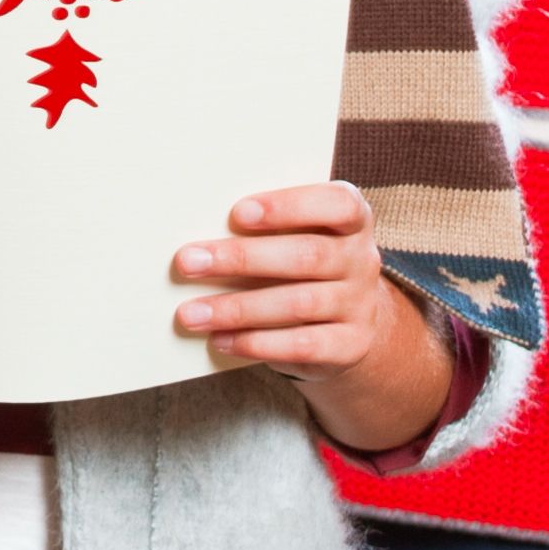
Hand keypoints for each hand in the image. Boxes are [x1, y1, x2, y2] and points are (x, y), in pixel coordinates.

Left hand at [175, 181, 445, 451]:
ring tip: (190, 313)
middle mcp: (361, 259)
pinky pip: (303, 345)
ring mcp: (360, 305)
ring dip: (238, 308)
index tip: (238, 213)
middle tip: (187, 262)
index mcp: (351, 219)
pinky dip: (257, 342)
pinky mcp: (350, 345)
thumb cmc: (298, 263)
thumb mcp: (292, 237)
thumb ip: (259, 228)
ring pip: (299, 304)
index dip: (289, 207)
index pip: (337, 204)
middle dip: (242, 259)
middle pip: (307, 255)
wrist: (345, 322)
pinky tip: (221, 339)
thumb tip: (196, 241)